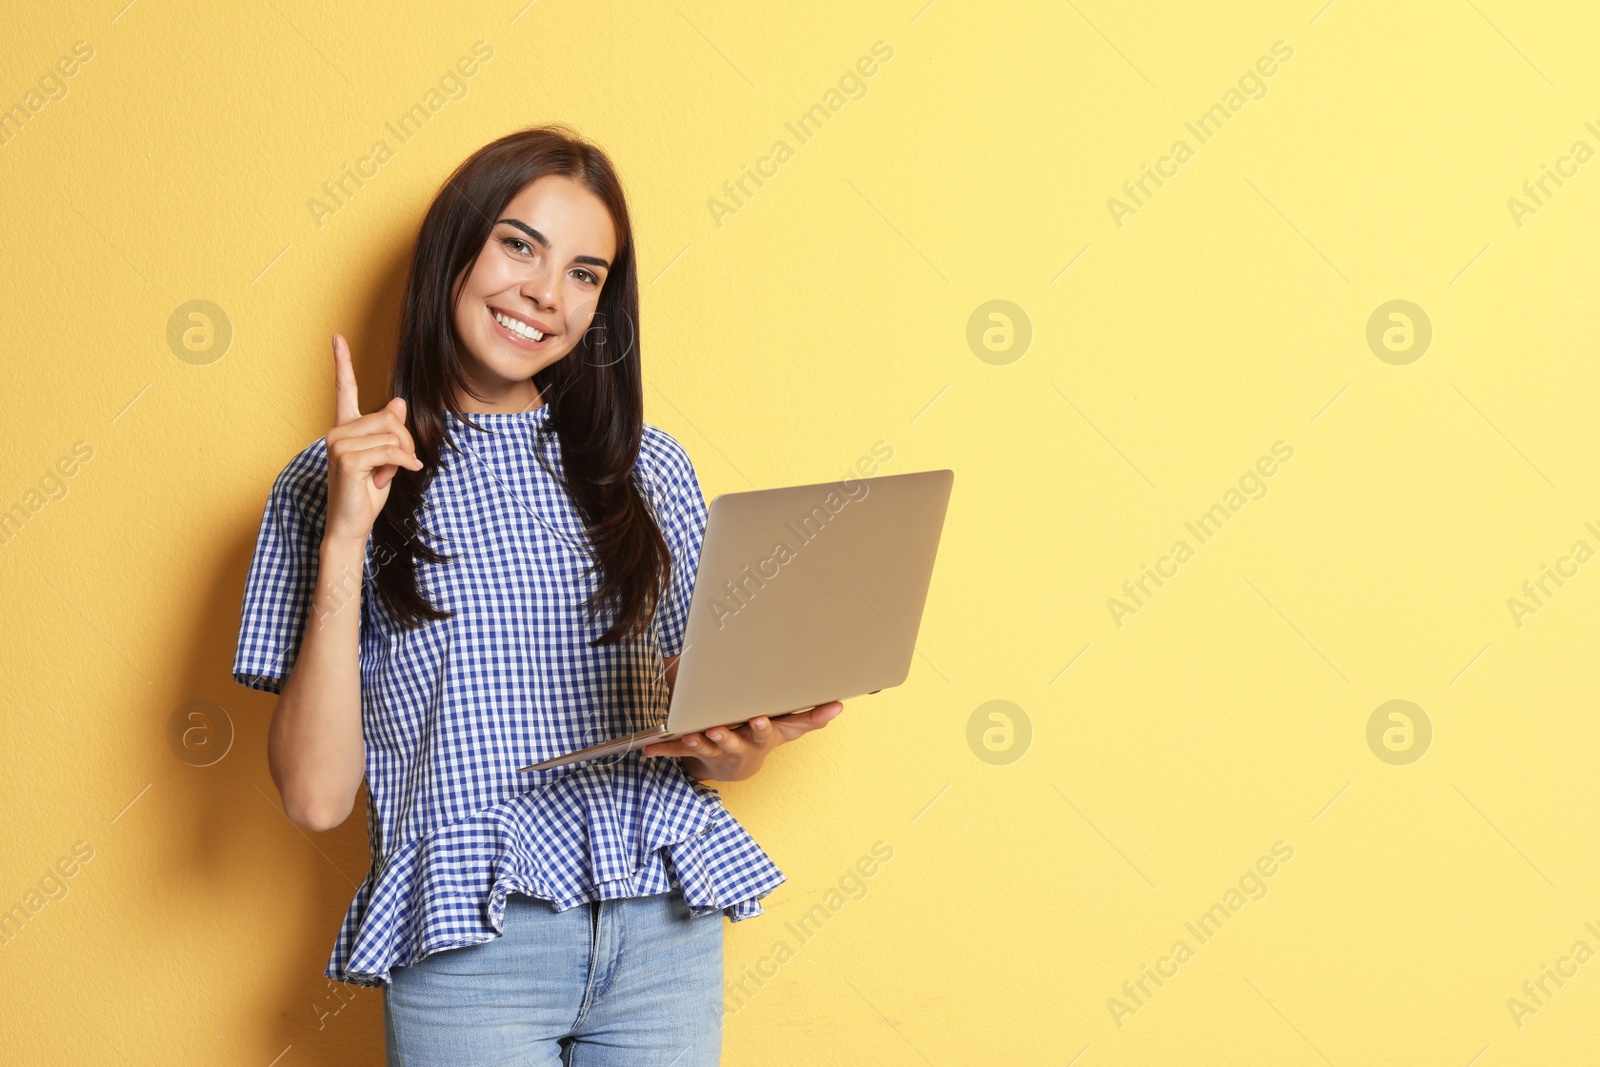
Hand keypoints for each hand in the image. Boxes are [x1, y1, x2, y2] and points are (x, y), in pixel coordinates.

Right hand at [323, 333, 422, 544]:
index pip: (344, 389)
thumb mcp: (386, 458)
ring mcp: (339, 443)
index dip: (342, 362)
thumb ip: (390, 431)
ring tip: (387, 475)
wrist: (351, 525)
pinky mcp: (347, 459)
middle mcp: (338, 431)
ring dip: (402, 457)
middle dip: (405, 442)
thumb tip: (398, 402)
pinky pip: (390, 451)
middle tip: (400, 465)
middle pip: (390, 418)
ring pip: (393, 434)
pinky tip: (393, 478)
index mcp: (345, 427)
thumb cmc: (367, 492)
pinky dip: (401, 465)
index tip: (336, 337)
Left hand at [642, 702, 843, 781]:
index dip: (761, 727)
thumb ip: (813, 717)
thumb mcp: (789, 729)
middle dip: (724, 737)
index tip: (757, 719)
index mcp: (759, 739)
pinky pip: (675, 752)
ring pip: (703, 749)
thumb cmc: (763, 738)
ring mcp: (714, 752)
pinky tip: (648, 749)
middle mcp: (737, 747)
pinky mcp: (693, 753)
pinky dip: (662, 749)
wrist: (736, 766)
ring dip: (695, 743)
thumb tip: (840, 705)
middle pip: (731, 743)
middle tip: (717, 729)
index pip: (764, 733)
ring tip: (687, 735)